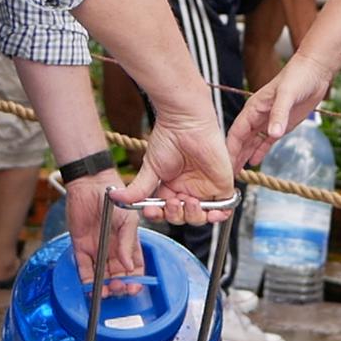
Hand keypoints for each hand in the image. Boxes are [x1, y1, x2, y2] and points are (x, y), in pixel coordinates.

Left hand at [64, 169, 142, 283]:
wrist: (90, 184)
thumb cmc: (114, 198)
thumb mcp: (128, 220)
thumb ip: (128, 243)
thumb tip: (129, 266)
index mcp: (127, 243)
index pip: (134, 267)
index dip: (135, 279)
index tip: (134, 287)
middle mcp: (113, 249)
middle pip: (118, 275)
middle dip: (119, 286)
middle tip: (118, 288)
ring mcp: (97, 249)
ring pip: (101, 275)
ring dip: (103, 286)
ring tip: (104, 291)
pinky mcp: (80, 247)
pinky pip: (83, 268)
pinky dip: (86, 280)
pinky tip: (89, 288)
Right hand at [116, 112, 234, 228]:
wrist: (185, 122)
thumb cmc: (168, 138)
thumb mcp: (150, 169)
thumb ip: (137, 188)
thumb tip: (116, 198)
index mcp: (171, 187)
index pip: (166, 212)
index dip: (159, 215)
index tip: (151, 211)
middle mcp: (188, 189)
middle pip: (183, 217)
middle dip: (175, 215)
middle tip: (171, 203)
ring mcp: (205, 188)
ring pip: (201, 217)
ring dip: (193, 216)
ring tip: (186, 201)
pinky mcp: (222, 184)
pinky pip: (225, 208)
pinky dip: (218, 215)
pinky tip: (210, 212)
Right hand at [227, 51, 335, 170]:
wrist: (314, 71)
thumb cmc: (298, 77)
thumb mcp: (288, 94)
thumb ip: (279, 114)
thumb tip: (273, 134)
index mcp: (254, 108)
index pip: (237, 132)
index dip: (230, 149)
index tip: (224, 165)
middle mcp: (257, 116)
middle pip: (241, 140)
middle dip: (234, 156)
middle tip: (228, 176)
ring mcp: (268, 121)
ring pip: (251, 142)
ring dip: (244, 156)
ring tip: (237, 173)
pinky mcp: (281, 124)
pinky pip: (266, 141)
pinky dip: (259, 152)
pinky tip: (254, 162)